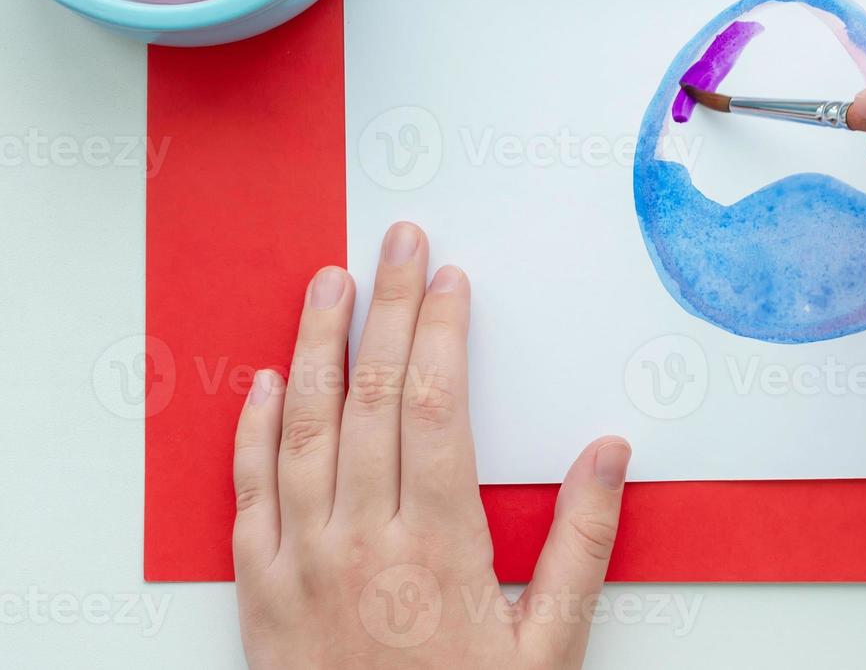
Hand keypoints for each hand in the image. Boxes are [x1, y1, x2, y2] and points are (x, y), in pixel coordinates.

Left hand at [232, 222, 631, 667]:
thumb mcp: (549, 648)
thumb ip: (581, 544)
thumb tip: (611, 454)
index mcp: (435, 547)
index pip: (434, 407)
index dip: (441, 332)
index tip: (449, 280)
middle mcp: (359, 540)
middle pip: (371, 397)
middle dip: (388, 307)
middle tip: (399, 243)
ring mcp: (301, 562)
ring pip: (302, 426)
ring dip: (314, 345)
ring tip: (327, 283)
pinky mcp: (260, 589)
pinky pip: (247, 491)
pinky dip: (252, 429)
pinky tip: (264, 381)